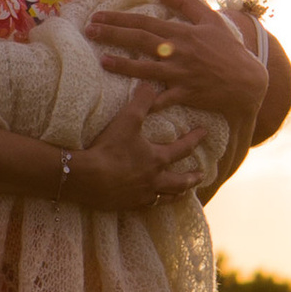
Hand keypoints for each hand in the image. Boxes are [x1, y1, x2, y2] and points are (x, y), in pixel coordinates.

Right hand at [60, 94, 213, 208]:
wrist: (86, 177)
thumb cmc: (108, 148)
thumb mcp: (126, 120)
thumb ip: (141, 101)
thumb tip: (150, 84)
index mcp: (157, 159)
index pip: (182, 149)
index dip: (194, 139)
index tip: (204, 133)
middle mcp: (154, 180)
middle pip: (180, 181)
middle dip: (193, 177)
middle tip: (202, 175)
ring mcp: (142, 195)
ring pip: (167, 197)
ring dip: (177, 193)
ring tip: (183, 193)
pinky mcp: (128, 206)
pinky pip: (147, 206)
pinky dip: (155, 203)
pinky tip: (153, 202)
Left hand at [85, 0, 269, 145]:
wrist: (248, 81)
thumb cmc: (228, 49)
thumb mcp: (211, 20)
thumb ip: (186, 2)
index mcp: (182, 33)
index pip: (145, 22)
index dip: (120, 19)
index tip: (98, 17)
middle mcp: (179, 51)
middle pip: (140, 40)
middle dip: (113, 35)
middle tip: (90, 31)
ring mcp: (181, 74)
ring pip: (146, 69)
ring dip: (123, 65)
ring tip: (102, 61)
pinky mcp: (186, 94)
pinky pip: (163, 99)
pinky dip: (147, 101)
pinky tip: (129, 101)